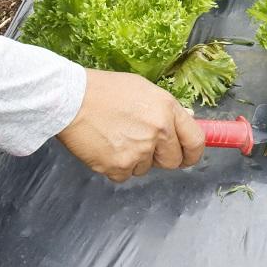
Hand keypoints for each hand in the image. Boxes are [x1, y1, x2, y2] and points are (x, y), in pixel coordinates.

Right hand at [57, 70, 204, 181]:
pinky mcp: (117, 166)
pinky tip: (106, 148)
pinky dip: (116, 166)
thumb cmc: (106, 90)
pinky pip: (124, 175)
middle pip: (172, 161)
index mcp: (168, 111)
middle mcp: (158, 133)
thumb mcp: (145, 90)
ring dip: (135, 160)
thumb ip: (166, 111)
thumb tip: (182, 125)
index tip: (187, 156)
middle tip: (144, 145)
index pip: (195, 142)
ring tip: (117, 138)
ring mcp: (138, 151)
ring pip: (145, 168)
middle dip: (161, 157)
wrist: (70, 99)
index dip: (192, 153)